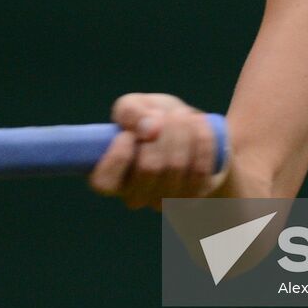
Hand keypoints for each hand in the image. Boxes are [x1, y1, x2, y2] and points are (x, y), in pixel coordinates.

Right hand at [88, 93, 227, 209]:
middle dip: (162, 132)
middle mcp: (135, 196)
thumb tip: (149, 129)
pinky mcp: (192, 198)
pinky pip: (200, 170)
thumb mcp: (136, 105)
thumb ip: (131, 112)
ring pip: (175, 167)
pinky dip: (202, 142)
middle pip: (149, 167)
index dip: (117, 157)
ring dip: (183, 133)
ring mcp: (164, 202)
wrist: (188, 129)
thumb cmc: (152, 119)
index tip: (128, 133)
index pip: (105, 182)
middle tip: (168, 114)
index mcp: (111, 176)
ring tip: (184, 115)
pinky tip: (199, 126)